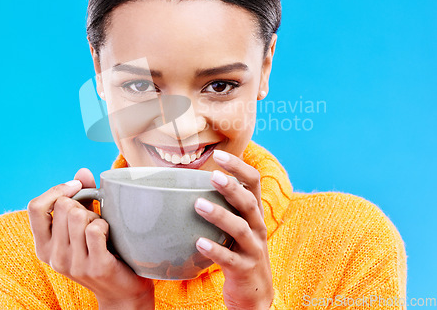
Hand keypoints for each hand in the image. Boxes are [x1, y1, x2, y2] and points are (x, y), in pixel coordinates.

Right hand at [27, 168, 154, 308]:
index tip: (76, 187)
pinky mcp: (95, 266)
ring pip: (79, 215)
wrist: (121, 289)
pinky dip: (106, 226)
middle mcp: (52, 256)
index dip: (56, 190)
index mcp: (43, 245)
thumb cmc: (101, 250)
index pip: (35, 207)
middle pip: (63, 206)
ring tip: (102, 231)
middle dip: (83, 205)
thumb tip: (81, 172)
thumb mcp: (84, 224)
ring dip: (96, 217)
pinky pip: (96, 229)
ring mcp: (72, 264)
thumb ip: (81, 198)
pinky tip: (110, 237)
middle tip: (94, 220)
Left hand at [194, 150, 273, 309]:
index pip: (254, 182)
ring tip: (198, 205)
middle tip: (213, 175)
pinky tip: (199, 243)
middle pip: (249, 202)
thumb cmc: (239, 252)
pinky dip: (215, 250)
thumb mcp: (237, 226)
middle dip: (232, 187)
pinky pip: (230, 259)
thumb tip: (193, 181)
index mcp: (254, 213)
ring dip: (220, 215)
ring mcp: (253, 249)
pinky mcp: (244, 269)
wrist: (254, 294)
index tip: (220, 154)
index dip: (239, 167)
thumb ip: (225, 206)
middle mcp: (257, 227)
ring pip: (240, 228)